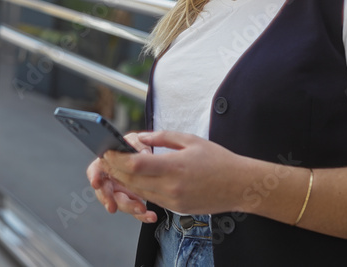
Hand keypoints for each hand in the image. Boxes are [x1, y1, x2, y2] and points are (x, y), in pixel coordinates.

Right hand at [86, 132, 157, 222]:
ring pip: (119, 203)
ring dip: (129, 208)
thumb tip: (144, 154)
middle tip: (112, 206)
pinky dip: (142, 215)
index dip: (94, 176)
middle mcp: (110, 180)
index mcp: (106, 163)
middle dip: (108, 200)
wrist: (147, 159)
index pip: (95, 170)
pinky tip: (150, 216)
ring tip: (141, 209)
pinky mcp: (132, 201)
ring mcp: (120, 192)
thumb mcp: (135, 141)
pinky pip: (134, 211)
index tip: (96, 182)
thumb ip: (138, 145)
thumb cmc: (134, 147)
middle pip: (104, 192)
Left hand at [100, 130, 246, 214]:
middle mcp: (171, 186)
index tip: (109, 149)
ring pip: (139, 191)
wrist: (239, 185)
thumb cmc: (219, 160)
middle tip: (106, 157)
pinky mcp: (177, 208)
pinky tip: (135, 179)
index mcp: (175, 166)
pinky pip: (151, 198)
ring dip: (124, 180)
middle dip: (115, 169)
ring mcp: (173, 200)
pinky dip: (140, 188)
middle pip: (132, 180)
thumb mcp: (191, 140)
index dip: (118, 157)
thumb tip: (140, 138)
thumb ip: (162, 137)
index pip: (135, 164)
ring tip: (116, 167)